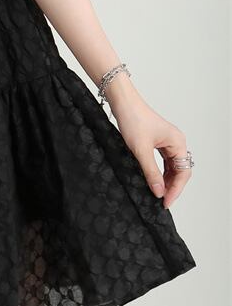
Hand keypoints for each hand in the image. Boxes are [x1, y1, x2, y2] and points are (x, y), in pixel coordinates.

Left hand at [109, 93, 192, 209]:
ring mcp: (166, 141)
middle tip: (161, 200)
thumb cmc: (133, 119)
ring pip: (171, 166)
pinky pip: (163, 161)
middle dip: (171, 186)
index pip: (183, 172)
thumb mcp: (141, 150)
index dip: (175, 189)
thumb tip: (159, 192)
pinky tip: (152, 180)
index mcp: (177, 142)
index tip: (165, 202)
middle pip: (179, 170)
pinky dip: (159, 172)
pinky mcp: (157, 141)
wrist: (122, 102)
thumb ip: (151, 172)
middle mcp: (175, 141)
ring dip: (166, 180)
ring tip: (157, 193)